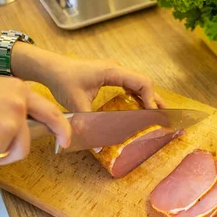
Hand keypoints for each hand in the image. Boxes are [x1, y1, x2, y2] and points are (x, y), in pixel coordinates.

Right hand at [0, 70, 70, 168]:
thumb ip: (2, 105)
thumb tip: (11, 126)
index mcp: (15, 89)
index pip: (48, 110)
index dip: (61, 127)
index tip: (67, 139)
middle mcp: (17, 107)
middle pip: (26, 143)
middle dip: (11, 152)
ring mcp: (8, 127)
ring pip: (4, 155)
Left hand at [38, 58, 166, 111]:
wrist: (51, 68)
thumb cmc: (63, 81)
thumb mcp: (76, 103)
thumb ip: (88, 123)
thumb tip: (98, 147)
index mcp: (113, 71)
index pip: (142, 82)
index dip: (150, 99)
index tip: (153, 116)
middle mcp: (117, 69)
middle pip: (144, 83)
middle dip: (155, 100)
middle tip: (165, 117)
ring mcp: (114, 71)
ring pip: (138, 83)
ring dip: (148, 97)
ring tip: (156, 114)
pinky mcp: (110, 75)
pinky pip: (129, 84)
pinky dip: (137, 95)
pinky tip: (139, 108)